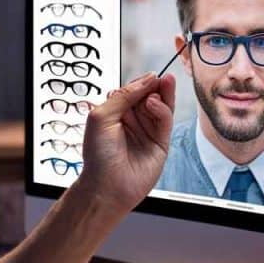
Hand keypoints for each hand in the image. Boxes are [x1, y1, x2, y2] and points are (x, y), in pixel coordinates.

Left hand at [76, 72, 175, 213]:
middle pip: (149, 95)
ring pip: (161, 106)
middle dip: (155, 86)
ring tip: (164, 83)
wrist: (107, 186)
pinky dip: (162, 109)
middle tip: (161, 78)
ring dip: (163, 94)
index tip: (149, 75)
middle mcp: (133, 120)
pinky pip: (165, 120)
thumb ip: (123, 96)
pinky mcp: (160, 142)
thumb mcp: (101, 116)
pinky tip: (154, 104)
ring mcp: (147, 131)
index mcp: (116, 112)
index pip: (133, 91)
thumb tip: (146, 80)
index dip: (141, 83)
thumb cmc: (98, 156)